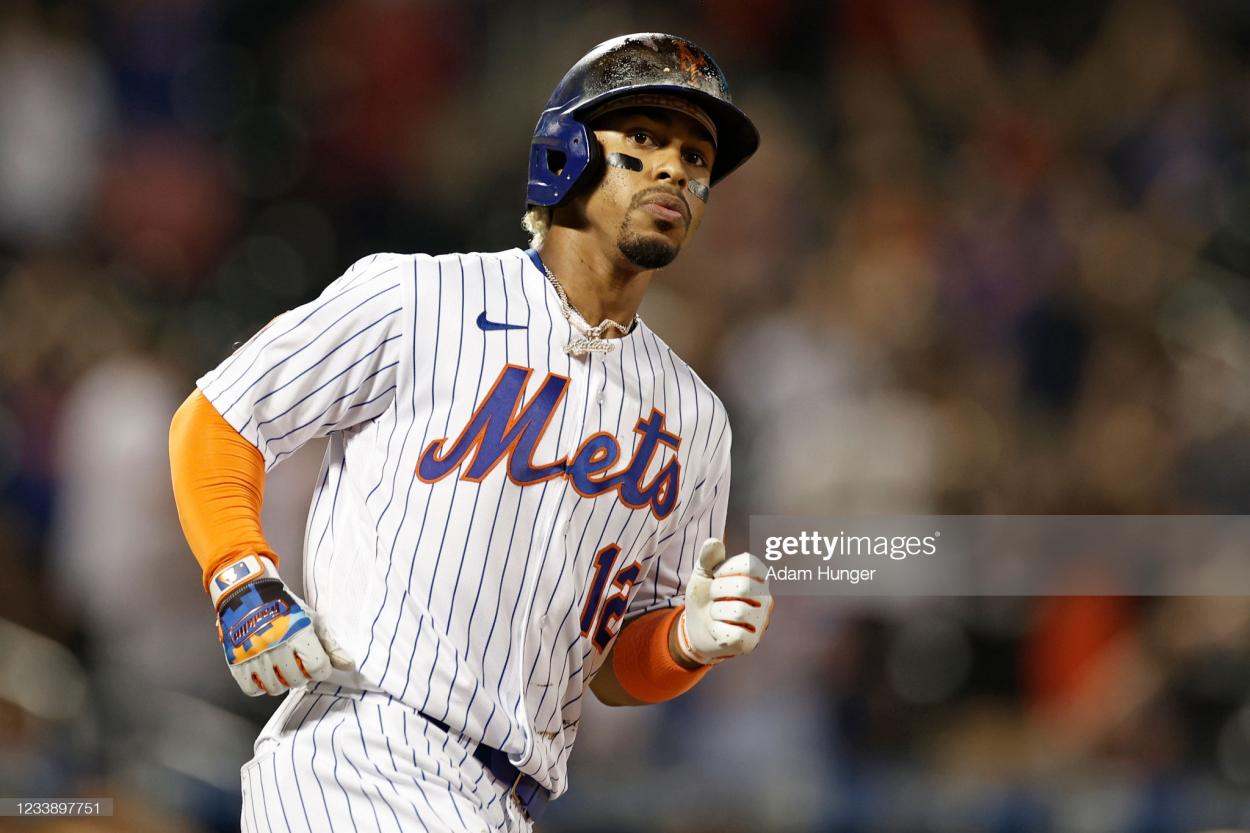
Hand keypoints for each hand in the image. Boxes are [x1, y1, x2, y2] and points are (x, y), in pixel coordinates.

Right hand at [211, 555, 352, 696]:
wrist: (249, 593)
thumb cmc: (285, 607)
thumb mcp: (312, 620)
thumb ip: (331, 645)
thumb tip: (348, 666)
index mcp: (298, 634)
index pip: (318, 667)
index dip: (322, 669)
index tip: (318, 663)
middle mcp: (276, 646)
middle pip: (297, 680)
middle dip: (302, 675)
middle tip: (297, 663)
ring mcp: (254, 655)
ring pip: (275, 688)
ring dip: (282, 681)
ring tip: (281, 666)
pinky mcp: (236, 661)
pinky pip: (251, 689)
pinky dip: (260, 685)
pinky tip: (264, 673)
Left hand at [676, 538, 773, 665]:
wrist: (694, 627)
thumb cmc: (705, 596)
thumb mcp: (702, 573)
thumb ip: (708, 557)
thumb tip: (714, 542)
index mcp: (757, 578)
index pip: (750, 564)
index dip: (726, 568)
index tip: (716, 575)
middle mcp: (765, 598)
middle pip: (743, 586)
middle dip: (717, 590)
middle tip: (713, 596)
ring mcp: (760, 622)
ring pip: (739, 611)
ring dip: (716, 612)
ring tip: (716, 613)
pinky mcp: (751, 643)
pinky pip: (734, 635)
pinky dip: (718, 631)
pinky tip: (718, 630)